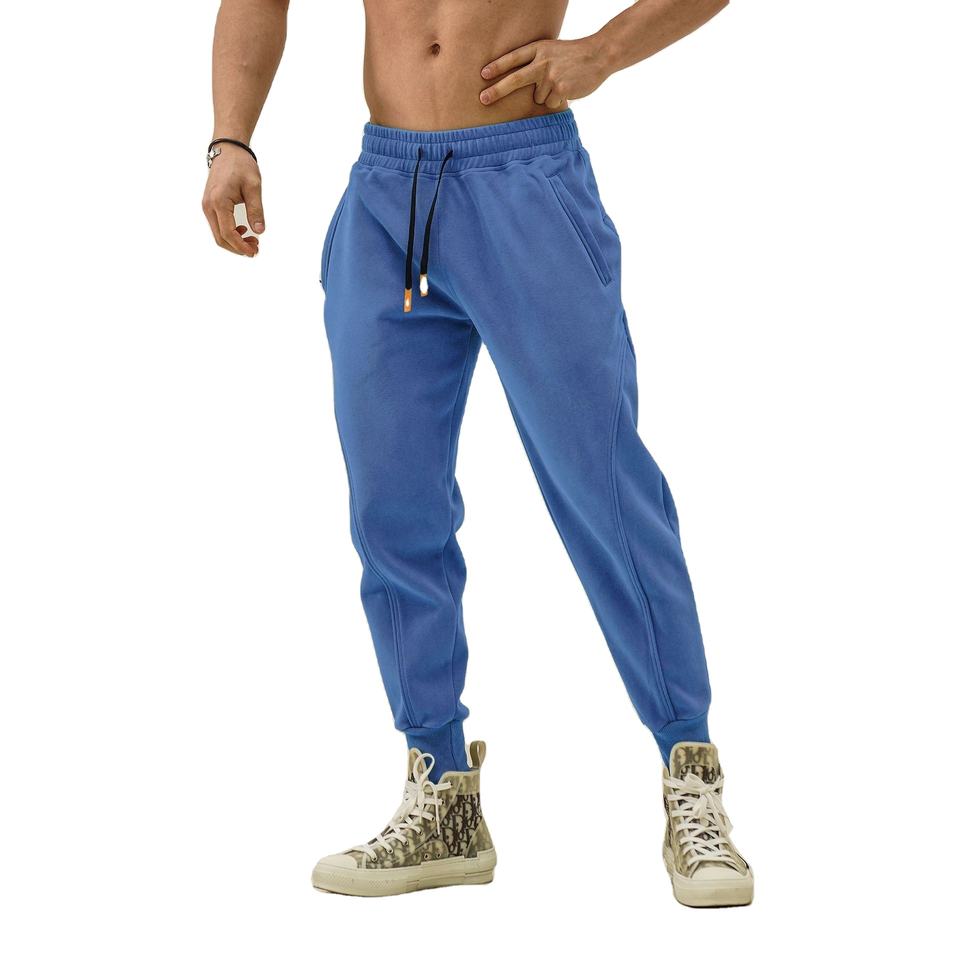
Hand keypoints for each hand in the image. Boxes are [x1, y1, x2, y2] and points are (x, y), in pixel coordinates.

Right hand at [201, 144, 263, 256]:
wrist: (227, 150)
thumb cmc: (240, 164)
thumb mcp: (253, 186)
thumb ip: (256, 209)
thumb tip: (259, 231)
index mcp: (218, 202)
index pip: (228, 233)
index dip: (241, 246)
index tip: (254, 251)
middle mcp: (208, 206)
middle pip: (220, 238)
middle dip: (238, 247)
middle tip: (255, 248)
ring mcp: (207, 206)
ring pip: (218, 234)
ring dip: (234, 242)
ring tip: (252, 240)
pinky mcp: (209, 205)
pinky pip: (217, 226)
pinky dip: (229, 234)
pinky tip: (243, 230)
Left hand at [480, 36, 610, 108]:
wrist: (598, 55)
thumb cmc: (572, 56)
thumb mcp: (551, 50)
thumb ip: (535, 61)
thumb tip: (517, 82)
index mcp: (538, 49)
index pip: (513, 58)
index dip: (497, 66)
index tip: (483, 74)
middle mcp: (542, 62)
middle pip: (515, 79)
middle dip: (497, 91)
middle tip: (482, 99)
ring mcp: (551, 76)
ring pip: (538, 98)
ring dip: (547, 95)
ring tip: (561, 82)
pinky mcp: (561, 89)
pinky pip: (550, 103)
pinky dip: (558, 100)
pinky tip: (567, 89)